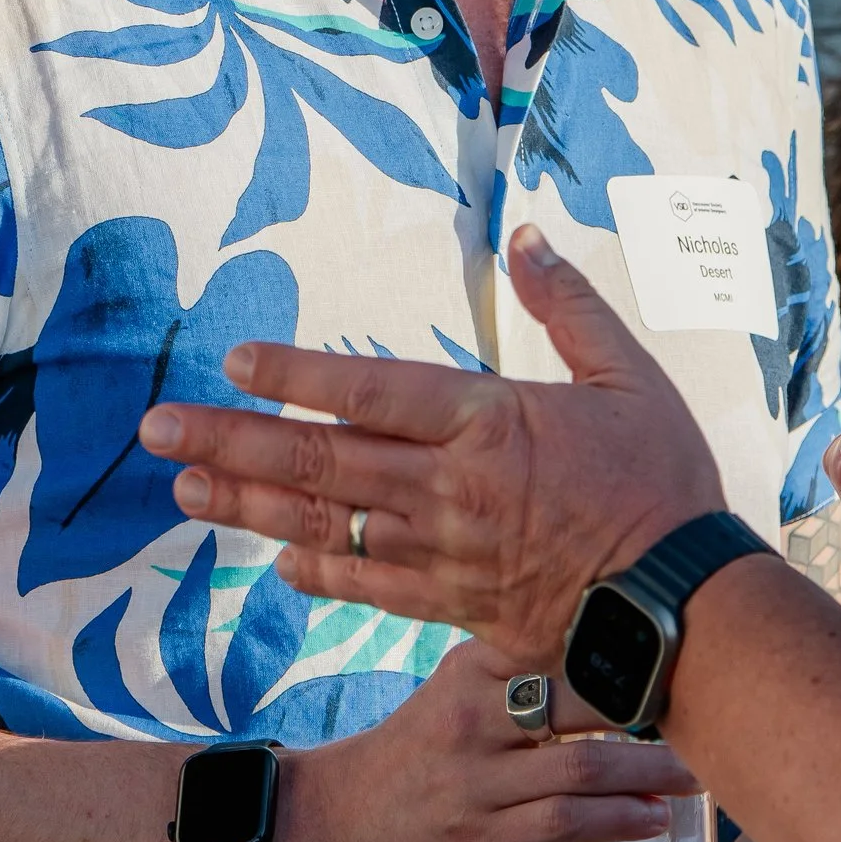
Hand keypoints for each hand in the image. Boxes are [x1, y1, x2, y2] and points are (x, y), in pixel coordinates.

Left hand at [139, 225, 722, 663]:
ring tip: (183, 491)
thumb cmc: (665, 487)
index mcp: (490, 422)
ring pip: (324, 525)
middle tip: (155, 431)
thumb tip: (528, 235)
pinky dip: (315, 573)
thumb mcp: (630, 378)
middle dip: (228, 443)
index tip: (234, 362)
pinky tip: (270, 561)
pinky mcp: (453, 604)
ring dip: (246, 507)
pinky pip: (366, 588)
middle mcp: (450, 488)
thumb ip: (569, 307)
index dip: (296, 376)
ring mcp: (444, 552)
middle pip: (318, 460)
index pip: (370, 391)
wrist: (685, 607)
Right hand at [266, 636, 695, 841]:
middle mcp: (475, 715)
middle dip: (658, 704)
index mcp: (472, 670)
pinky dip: (619, 817)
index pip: (565, 643)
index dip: (634, 644)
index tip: (697, 644)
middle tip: (717, 708)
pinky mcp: (483, 838)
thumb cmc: (407, 761)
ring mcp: (479, 779)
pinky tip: (654, 819)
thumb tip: (618, 678)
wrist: (326, 826)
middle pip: (586, 695)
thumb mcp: (453, 698)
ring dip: (655, 770)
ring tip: (703, 774)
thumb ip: (520, 682)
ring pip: (585, 763)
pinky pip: (566, 821)